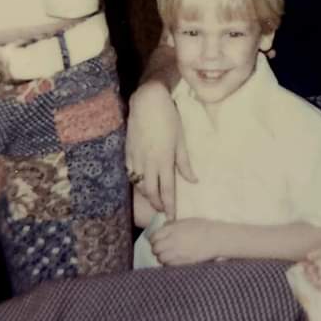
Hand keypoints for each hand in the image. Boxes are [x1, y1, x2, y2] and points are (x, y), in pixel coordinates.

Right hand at [126, 81, 195, 218]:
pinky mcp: (127, 152)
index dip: (169, 206)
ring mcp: (136, 158)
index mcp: (164, 160)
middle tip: (162, 210)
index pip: (167, 190)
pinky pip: (130, 173)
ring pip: (138, 184)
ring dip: (146, 194)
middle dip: (156, 204)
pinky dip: (136, 180)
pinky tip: (141, 181)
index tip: (172, 218)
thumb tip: (193, 180)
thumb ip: (185, 163)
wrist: (147, 102)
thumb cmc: (168, 119)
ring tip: (153, 197)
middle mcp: (149, 163)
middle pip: (150, 192)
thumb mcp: (181, 140)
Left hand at [149, 219, 221, 264]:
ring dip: (162, 257)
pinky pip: (169, 265)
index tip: (156, 240)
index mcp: (173, 229)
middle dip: (156, 249)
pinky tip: (174, 260)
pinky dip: (169, 263)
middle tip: (161, 248)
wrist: (216, 238)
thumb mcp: (186, 221)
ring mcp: (178, 252)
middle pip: (156, 248)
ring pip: (161, 258)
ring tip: (167, 255)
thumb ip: (172, 225)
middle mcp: (173, 240)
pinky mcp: (184, 261)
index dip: (153, 239)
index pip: (154, 236)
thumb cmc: (203, 227)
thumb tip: (162, 227)